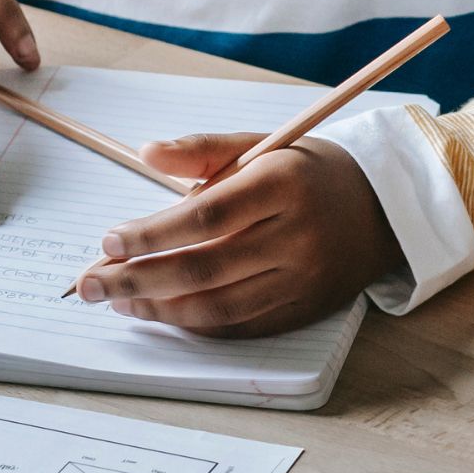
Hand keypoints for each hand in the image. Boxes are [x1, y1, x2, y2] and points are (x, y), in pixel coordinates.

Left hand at [75, 132, 403, 336]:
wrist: (383, 208)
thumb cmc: (310, 172)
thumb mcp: (264, 145)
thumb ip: (202, 150)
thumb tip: (146, 152)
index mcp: (283, 184)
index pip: (204, 217)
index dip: (151, 234)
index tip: (107, 242)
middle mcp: (296, 235)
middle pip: (203, 267)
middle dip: (137, 279)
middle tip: (90, 284)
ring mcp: (303, 278)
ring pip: (217, 305)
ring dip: (158, 308)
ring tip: (119, 301)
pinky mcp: (304, 308)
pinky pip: (240, 326)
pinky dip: (195, 324)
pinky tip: (162, 313)